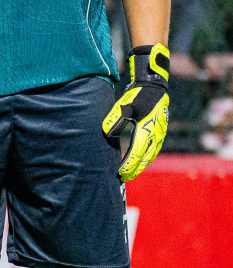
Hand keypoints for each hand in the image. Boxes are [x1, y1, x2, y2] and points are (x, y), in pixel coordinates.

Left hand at [103, 43, 169, 182]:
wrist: (154, 89)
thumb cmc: (137, 97)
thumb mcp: (124, 106)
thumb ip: (115, 119)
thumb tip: (107, 132)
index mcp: (146, 132)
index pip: (136, 155)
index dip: (128, 166)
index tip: (119, 173)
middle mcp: (155, 136)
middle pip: (144, 159)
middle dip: (133, 170)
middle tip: (122, 178)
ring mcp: (159, 135)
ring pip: (150, 156)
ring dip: (140, 165)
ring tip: (130, 173)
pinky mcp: (159, 133)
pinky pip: (152, 150)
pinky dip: (145, 158)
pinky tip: (138, 161)